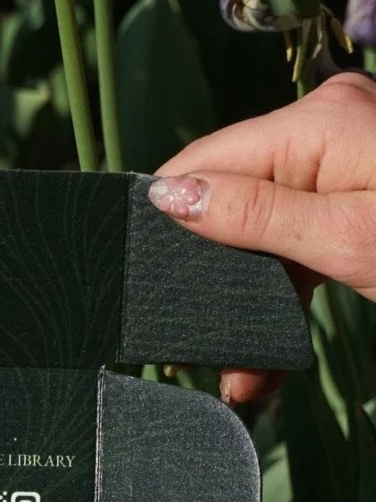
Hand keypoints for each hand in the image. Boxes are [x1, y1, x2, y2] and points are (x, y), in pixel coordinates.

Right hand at [149, 72, 375, 403]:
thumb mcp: (345, 242)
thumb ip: (253, 218)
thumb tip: (170, 195)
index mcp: (318, 125)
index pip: (209, 159)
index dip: (170, 215)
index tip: (146, 283)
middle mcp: (327, 130)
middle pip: (234, 199)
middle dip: (211, 278)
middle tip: (203, 355)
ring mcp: (346, 162)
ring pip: (264, 231)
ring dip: (246, 303)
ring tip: (243, 376)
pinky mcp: (360, 196)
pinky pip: (301, 241)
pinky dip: (283, 295)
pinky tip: (269, 352)